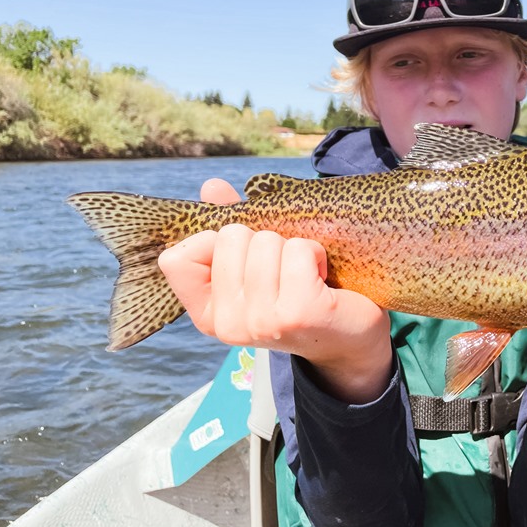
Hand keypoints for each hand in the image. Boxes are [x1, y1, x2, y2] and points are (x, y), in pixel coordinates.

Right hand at [157, 178, 391, 401]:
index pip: (176, 260)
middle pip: (230, 237)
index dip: (210, 241)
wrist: (350, 339)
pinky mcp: (298, 312)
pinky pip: (298, 250)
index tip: (244, 255)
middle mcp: (229, 324)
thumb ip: (230, 230)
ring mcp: (262, 321)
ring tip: (305, 274)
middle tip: (284, 270)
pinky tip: (321, 278)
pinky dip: (314, 253)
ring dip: (293, 247)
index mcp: (209, 315)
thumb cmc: (301, 296)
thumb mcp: (257, 267)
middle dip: (263, 240)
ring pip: (265, 241)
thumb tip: (212, 187)